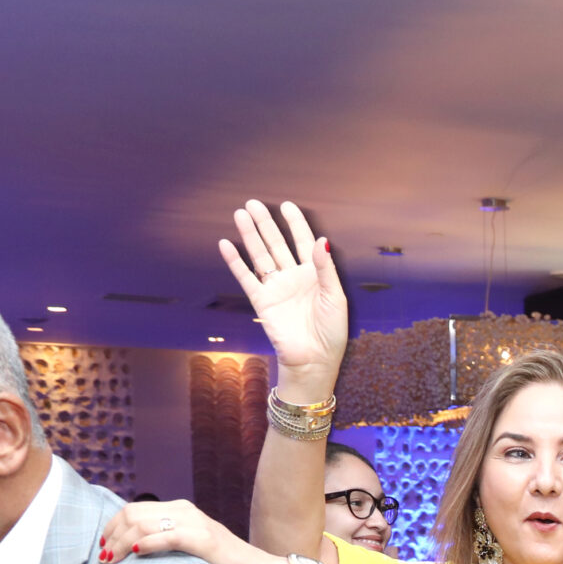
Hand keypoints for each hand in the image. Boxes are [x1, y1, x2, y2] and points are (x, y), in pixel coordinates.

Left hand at [96, 498, 265, 563]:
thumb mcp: (193, 548)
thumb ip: (169, 542)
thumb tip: (137, 551)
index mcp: (182, 510)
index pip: (135, 510)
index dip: (113, 527)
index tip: (104, 547)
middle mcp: (185, 512)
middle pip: (133, 514)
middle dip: (112, 535)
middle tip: (104, 558)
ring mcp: (195, 524)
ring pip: (143, 525)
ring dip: (121, 543)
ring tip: (112, 560)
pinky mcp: (203, 540)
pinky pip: (166, 537)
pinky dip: (145, 544)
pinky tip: (133, 554)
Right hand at [220, 199, 348, 392]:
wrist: (314, 360)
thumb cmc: (331, 331)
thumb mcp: (335, 297)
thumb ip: (325, 269)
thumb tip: (321, 239)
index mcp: (314, 274)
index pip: (303, 242)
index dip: (295, 224)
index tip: (287, 205)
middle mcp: (293, 277)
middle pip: (277, 244)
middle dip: (266, 224)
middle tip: (253, 203)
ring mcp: (276, 288)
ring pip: (260, 256)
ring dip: (250, 236)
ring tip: (240, 214)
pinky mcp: (262, 301)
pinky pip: (246, 278)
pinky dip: (236, 262)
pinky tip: (226, 244)